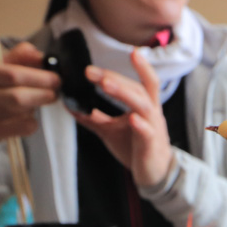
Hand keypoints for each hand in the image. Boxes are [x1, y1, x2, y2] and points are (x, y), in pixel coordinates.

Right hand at [0, 42, 59, 144]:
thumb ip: (16, 58)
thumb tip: (39, 54)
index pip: (13, 73)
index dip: (39, 76)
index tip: (55, 78)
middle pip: (18, 94)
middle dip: (43, 92)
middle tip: (54, 92)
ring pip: (22, 110)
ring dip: (37, 105)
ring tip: (39, 101)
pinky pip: (24, 127)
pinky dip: (32, 121)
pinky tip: (28, 117)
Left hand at [72, 49, 174, 187]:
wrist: (154, 175)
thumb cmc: (136, 149)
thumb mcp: (111, 130)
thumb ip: (94, 118)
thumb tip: (72, 106)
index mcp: (144, 107)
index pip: (145, 82)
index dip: (142, 66)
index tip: (132, 51)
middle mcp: (151, 114)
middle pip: (138, 89)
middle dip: (115, 78)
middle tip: (91, 72)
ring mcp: (152, 128)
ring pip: (143, 106)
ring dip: (124, 93)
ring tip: (106, 84)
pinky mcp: (150, 146)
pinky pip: (147, 132)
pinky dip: (140, 125)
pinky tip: (131, 119)